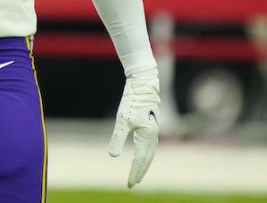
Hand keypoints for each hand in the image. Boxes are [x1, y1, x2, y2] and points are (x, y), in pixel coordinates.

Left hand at [109, 68, 159, 187]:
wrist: (143, 82)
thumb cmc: (132, 100)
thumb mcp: (122, 119)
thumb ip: (118, 138)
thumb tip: (113, 156)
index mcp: (147, 136)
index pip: (140, 160)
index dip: (134, 173)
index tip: (129, 184)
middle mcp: (153, 135)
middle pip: (147, 159)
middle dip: (139, 172)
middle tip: (132, 183)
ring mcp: (154, 130)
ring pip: (150, 152)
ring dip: (143, 164)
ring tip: (137, 173)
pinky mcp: (152, 124)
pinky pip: (150, 145)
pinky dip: (146, 154)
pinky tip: (141, 155)